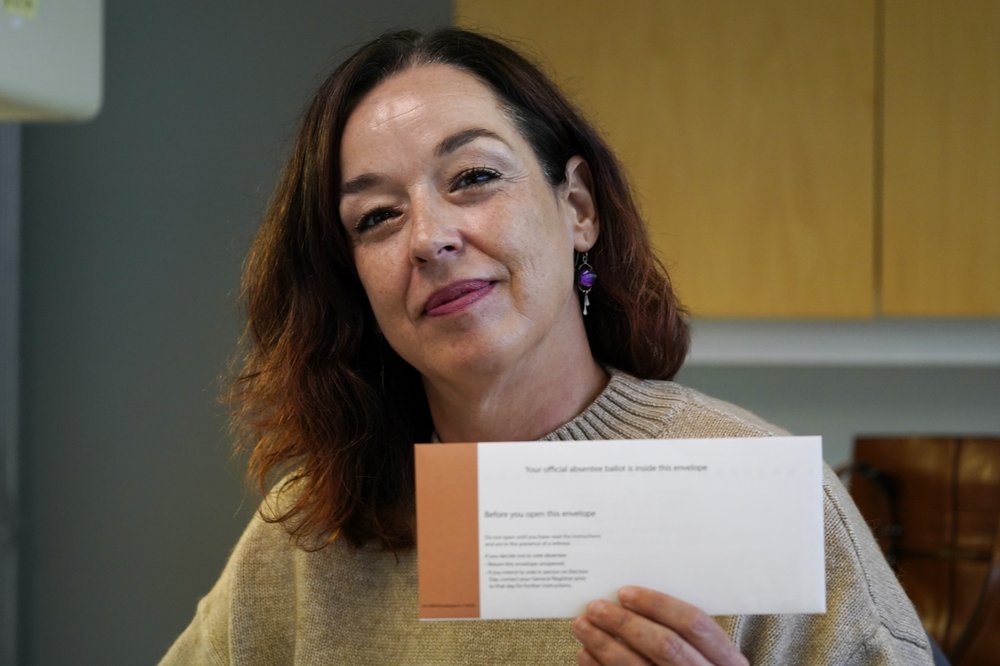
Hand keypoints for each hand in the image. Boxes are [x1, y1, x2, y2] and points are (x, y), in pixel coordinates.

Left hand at [572, 586, 747, 664]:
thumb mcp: (707, 654)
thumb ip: (682, 630)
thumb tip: (630, 597)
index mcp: (727, 660)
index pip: (694, 623)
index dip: (658, 604)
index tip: (624, 593)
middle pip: (665, 645)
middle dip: (625, 623)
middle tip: (595, 607)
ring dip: (604, 644)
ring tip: (582, 625)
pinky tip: (586, 653)